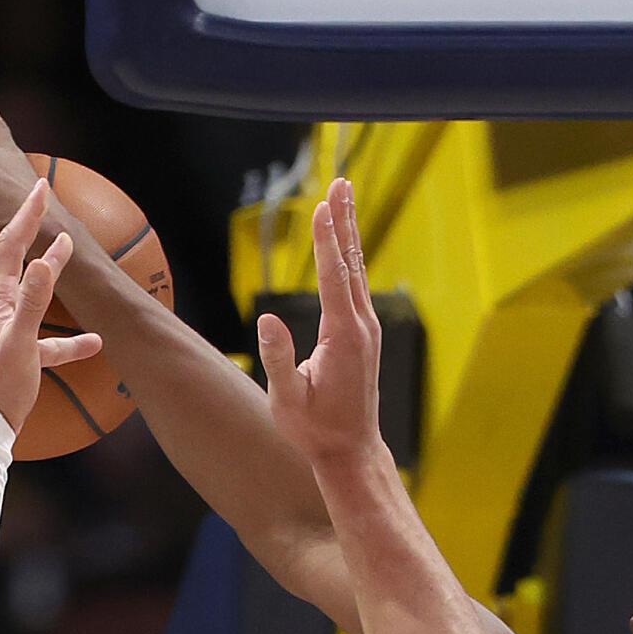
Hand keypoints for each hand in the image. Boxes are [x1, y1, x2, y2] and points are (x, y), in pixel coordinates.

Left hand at [0, 181, 103, 437]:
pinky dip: (71, 339)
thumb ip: (34, 300)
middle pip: (20, 259)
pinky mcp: (24, 353)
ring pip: (37, 294)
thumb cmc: (2, 383)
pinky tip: (95, 342)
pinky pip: (51, 340)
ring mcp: (11, 329)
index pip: (9, 242)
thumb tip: (46, 260)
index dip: (26, 214)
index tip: (39, 186)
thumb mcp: (21, 339)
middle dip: (36, 231)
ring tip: (70, 253)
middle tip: (49, 204)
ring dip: (54, 274)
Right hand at [257, 176, 384, 479]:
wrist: (350, 452)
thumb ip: (278, 361)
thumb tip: (266, 321)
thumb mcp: (287, 402)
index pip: (333, 279)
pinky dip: (348, 256)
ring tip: (343, 194)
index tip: (321, 206)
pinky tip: (345, 240)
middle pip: (350, 263)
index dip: (326, 241)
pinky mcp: (364, 334)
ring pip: (356, 270)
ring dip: (348, 231)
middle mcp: (361, 327)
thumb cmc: (315, 431)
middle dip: (343, 221)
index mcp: (343, 338)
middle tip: (340, 182)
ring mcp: (366, 329)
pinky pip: (355, 285)